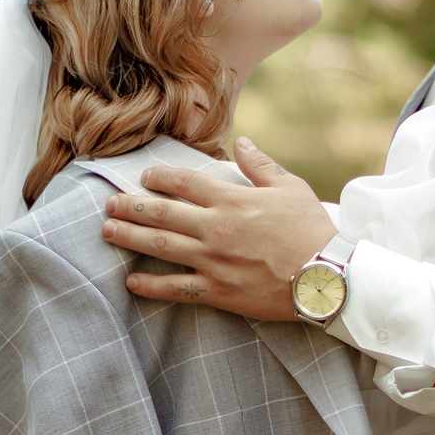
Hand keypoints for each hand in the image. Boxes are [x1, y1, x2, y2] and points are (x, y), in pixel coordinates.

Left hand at [99, 138, 335, 320]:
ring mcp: (214, 260)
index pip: (185, 182)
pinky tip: (131, 281)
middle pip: (162, 212)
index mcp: (232, 199)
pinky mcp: (218, 291)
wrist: (326, 276)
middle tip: (109, 204)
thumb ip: (260, 165)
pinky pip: (177, 288)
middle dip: (132, 206)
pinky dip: (151, 286)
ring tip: (107, 231)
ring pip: (161, 246)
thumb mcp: (290, 188)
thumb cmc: (312, 230)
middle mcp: (216, 227)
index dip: (160, 177)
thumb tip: (241, 142)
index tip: (145, 177)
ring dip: (130, 237)